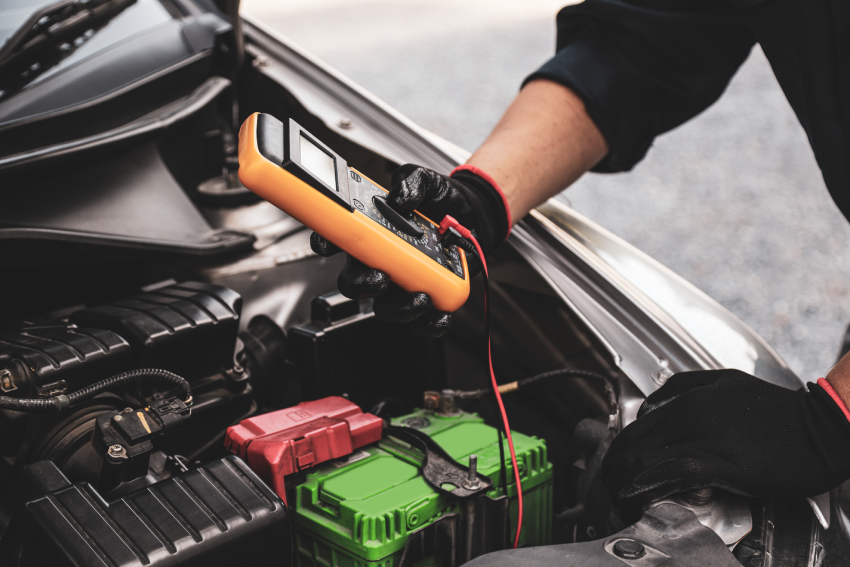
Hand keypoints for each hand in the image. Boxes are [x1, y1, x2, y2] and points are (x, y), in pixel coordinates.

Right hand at [311, 163, 509, 337]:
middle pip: (355, 282)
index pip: (338, 241)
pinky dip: (429, 323)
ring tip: (420, 297)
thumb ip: (410, 182)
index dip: (325, 244)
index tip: (328, 247)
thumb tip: (401, 198)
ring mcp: (402, 282)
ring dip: (399, 308)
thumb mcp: (425, 180)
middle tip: (380, 278)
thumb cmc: (441, 200)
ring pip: (386, 307)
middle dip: (362, 285)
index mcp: (371, 234)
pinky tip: (439, 313)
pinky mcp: (428, 296)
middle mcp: (381, 262)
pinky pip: (422, 320)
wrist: (475, 214)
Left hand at [601, 369, 849, 508]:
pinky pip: (672, 472)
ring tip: (621, 500)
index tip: (615, 470)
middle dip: (614, 470)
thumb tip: (652, 402)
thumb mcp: (727, 381)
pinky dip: (648, 484)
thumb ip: (686, 386)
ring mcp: (706, 436)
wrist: (822, 426)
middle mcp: (691, 414)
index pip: (637, 426)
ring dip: (625, 482)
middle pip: (634, 443)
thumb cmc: (778, 409)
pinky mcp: (724, 461)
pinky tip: (640, 495)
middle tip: (610, 489)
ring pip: (646, 457)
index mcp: (690, 398)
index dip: (618, 452)